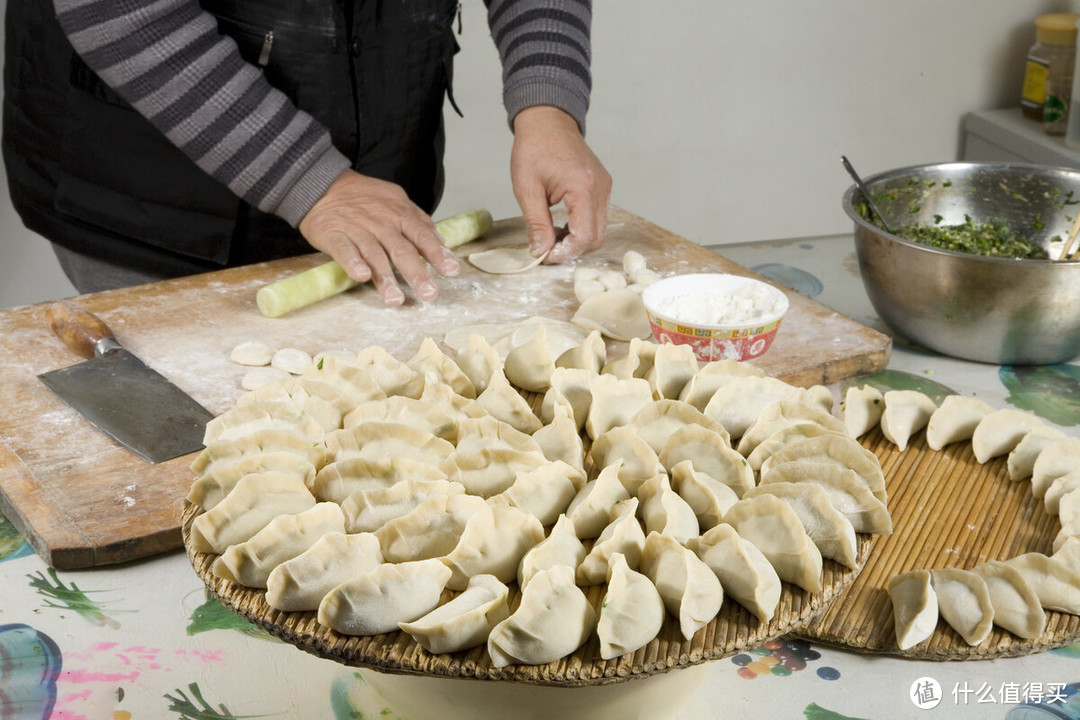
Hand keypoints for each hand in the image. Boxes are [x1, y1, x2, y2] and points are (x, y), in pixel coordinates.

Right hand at [297, 170, 460, 305]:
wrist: (324, 184)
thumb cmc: (365, 199)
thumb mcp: (397, 201)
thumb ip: (419, 221)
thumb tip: (441, 241)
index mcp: (399, 214)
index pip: (422, 235)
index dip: (438, 253)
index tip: (452, 270)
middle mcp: (381, 222)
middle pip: (402, 249)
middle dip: (417, 273)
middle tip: (430, 294)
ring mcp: (357, 228)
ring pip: (374, 254)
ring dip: (385, 278)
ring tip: (396, 299)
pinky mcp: (333, 234)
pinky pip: (344, 250)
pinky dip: (353, 262)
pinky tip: (361, 277)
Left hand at [510, 106, 611, 262]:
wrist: (547, 121)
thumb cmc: (534, 148)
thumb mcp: (527, 189)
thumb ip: (537, 224)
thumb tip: (541, 251)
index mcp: (583, 187)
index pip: (584, 236)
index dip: (565, 252)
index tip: (544, 255)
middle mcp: (600, 188)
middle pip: (596, 238)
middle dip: (572, 249)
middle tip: (546, 247)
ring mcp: (604, 187)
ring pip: (598, 230)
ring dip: (576, 239)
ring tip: (551, 233)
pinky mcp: (602, 187)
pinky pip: (597, 217)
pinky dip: (581, 226)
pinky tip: (561, 222)